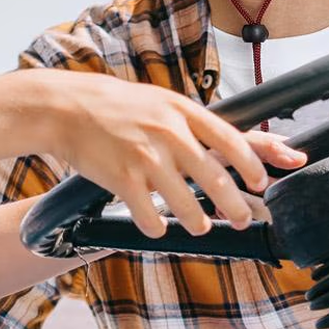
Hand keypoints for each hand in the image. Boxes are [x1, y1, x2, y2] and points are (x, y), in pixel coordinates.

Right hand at [42, 72, 304, 237]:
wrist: (66, 107)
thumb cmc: (115, 106)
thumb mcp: (159, 101)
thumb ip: (190, 122)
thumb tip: (227, 145)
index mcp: (181, 110)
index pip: (230, 139)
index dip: (253, 164)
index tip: (262, 182)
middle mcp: (167, 132)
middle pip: (215, 177)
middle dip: (236, 206)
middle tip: (243, 218)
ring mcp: (145, 157)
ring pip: (186, 204)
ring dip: (199, 221)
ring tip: (201, 226)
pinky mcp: (122, 179)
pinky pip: (149, 217)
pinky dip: (157, 227)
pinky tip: (157, 226)